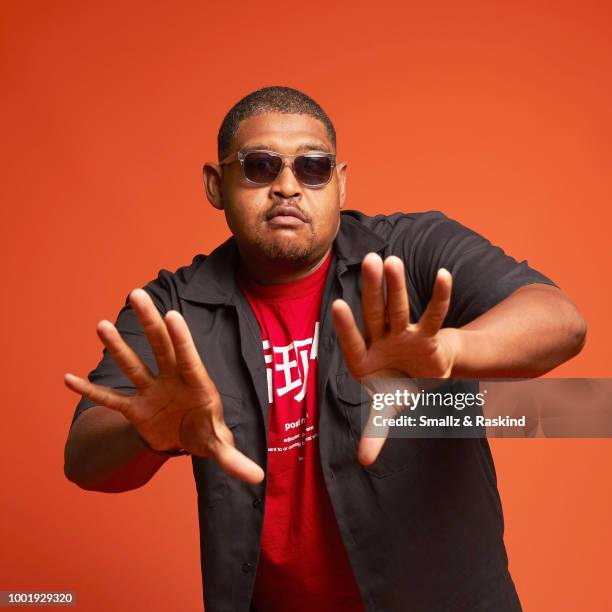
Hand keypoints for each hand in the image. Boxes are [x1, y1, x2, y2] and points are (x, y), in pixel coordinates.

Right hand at [64, 288, 263, 483]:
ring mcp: (151, 392)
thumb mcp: (219, 446)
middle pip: (160, 348)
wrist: (185, 439)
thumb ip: (234, 459)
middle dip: (150, 323)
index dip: (181, 339)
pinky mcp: (134, 408)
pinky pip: (111, 399)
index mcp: (197, 385)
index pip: (189, 358)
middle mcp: (172, 381)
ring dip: (117, 348)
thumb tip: (257, 478)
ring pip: (133, 366)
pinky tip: (68, 379)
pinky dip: (91, 392)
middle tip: (136, 295)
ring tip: (100, 325)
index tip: (172, 314)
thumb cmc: (206, 433)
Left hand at [331, 253, 458, 463]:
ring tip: (391, 260)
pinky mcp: (428, 334)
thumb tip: (363, 463)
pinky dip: (440, 297)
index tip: (338, 305)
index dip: (347, 327)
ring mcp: (404, 335)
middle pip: (375, 314)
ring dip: (397, 286)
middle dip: (372, 291)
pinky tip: (442, 274)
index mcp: (365, 359)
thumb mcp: (385, 409)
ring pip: (400, 308)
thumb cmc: (396, 388)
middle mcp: (382, 341)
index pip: (354, 342)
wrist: (420, 376)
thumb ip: (374, 433)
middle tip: (368, 261)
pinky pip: (435, 314)